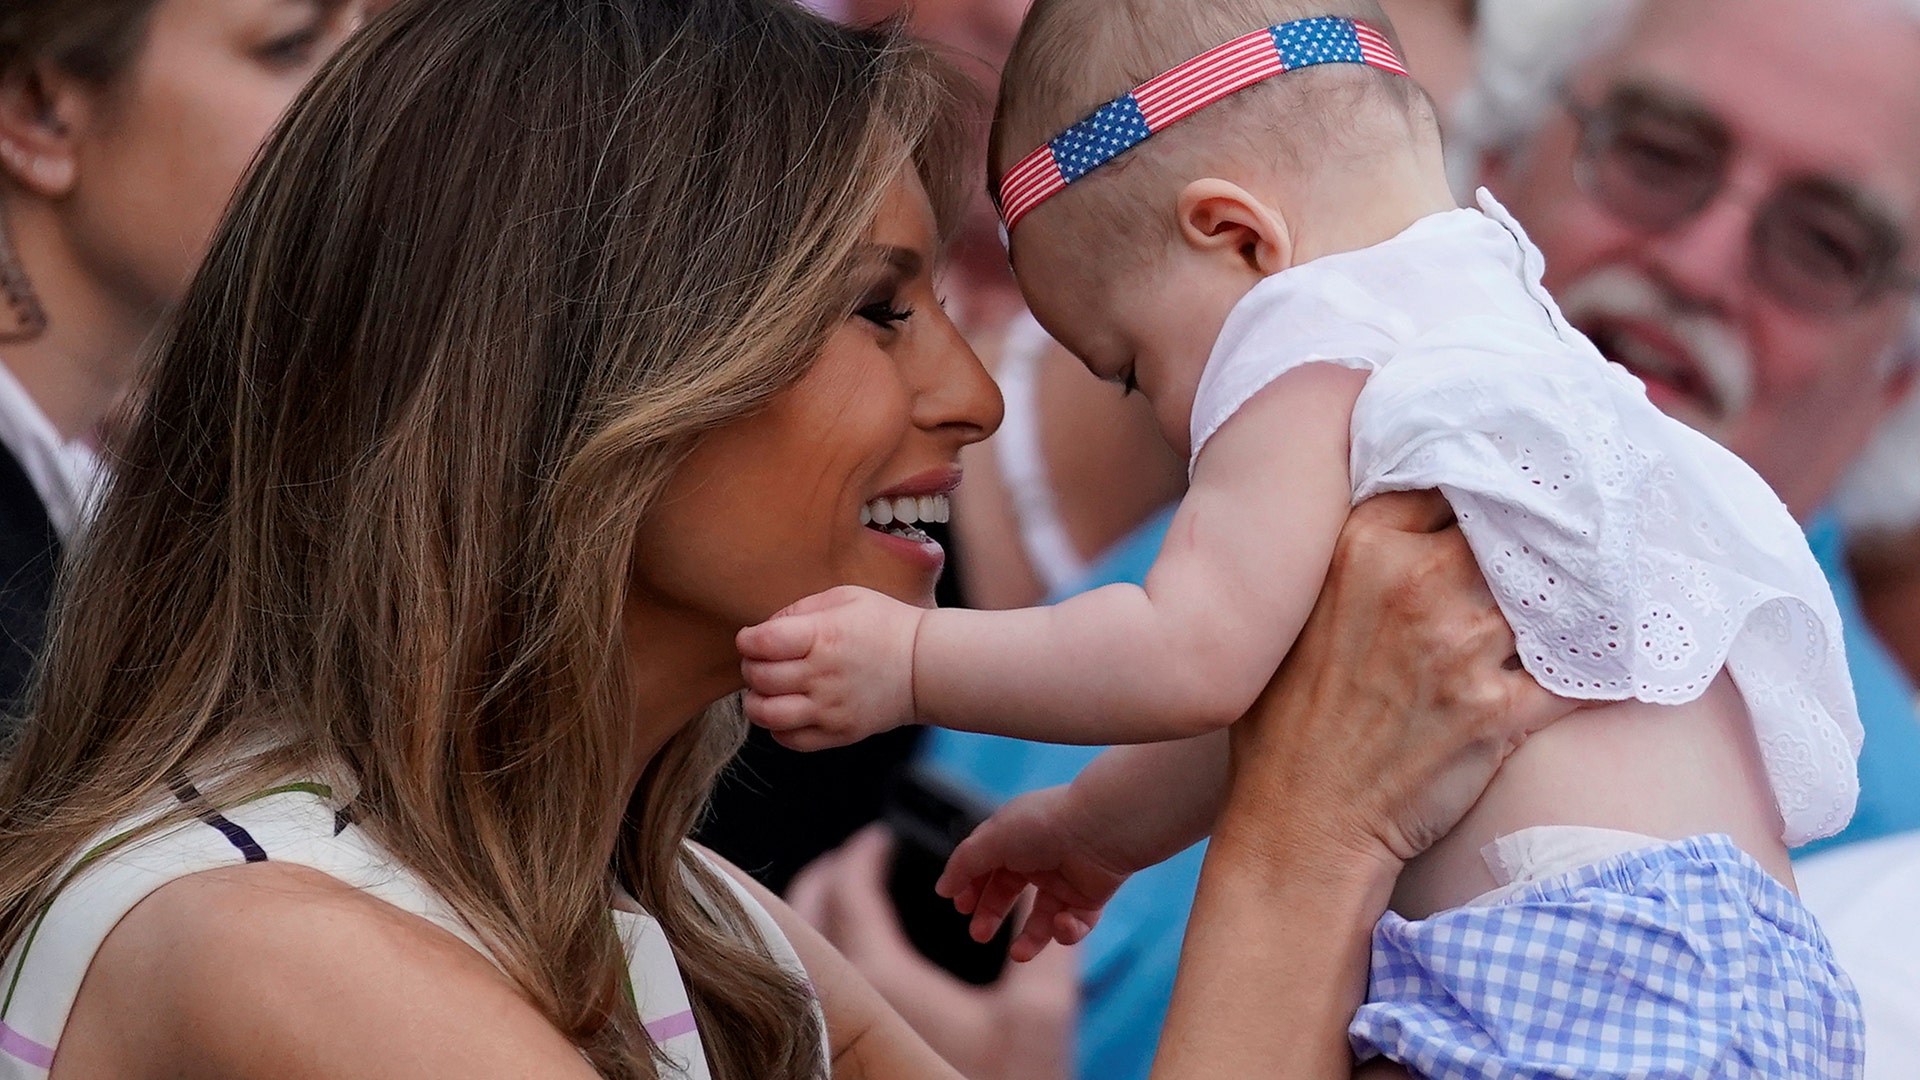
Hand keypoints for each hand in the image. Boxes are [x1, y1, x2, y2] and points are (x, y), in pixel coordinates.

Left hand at [737, 586, 923, 750]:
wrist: (927, 666)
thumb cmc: (886, 625)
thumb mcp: (846, 598)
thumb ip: (801, 609)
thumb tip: (764, 629)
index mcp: (823, 636)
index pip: (762, 643)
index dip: (747, 640)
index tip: (752, 639)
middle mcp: (823, 675)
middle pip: (758, 677)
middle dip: (750, 667)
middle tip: (761, 662)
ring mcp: (830, 709)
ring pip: (766, 715)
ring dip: (756, 702)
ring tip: (767, 691)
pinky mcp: (838, 733)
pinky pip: (790, 740)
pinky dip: (777, 727)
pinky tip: (788, 710)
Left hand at [789, 827, 1077, 1079]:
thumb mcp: (1039, 1010)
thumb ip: (1041, 945)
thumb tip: (1036, 898)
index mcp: (884, 978)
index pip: (849, 889)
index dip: (863, 852)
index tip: (880, 838)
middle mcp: (848, 999)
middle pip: (807, 913)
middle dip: (828, 876)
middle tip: (856, 861)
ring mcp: (838, 1030)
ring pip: (805, 952)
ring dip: (820, 915)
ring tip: (851, 899)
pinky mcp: (846, 1052)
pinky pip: (819, 987)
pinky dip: (828, 956)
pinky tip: (859, 960)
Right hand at [935, 785, 1129, 961]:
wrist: (1102, 830)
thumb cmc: (1043, 826)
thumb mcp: (992, 840)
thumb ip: (964, 864)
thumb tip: (942, 889)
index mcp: (1014, 836)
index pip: (985, 864)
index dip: (970, 886)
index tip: (959, 907)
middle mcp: (1038, 857)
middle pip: (1008, 892)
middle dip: (991, 914)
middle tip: (979, 935)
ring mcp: (1065, 879)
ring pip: (1042, 918)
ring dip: (1030, 939)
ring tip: (1019, 955)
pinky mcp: (1090, 898)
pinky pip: (1074, 924)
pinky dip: (1066, 931)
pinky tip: (1061, 924)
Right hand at [1219, 491, 1579, 873]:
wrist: (1301, 822)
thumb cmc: (1287, 719)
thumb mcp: (1297, 609)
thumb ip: (1357, 554)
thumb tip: (1418, 512)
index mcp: (1362, 548)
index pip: (1451, 482)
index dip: (1486, 489)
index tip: (1511, 492)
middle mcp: (1416, 585)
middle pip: (1512, 530)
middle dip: (1539, 536)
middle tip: (1576, 531)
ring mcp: (1462, 648)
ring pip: (1553, 595)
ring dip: (1578, 597)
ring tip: (1607, 587)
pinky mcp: (1499, 713)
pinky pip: (1580, 674)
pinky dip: (1607, 665)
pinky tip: (1624, 654)